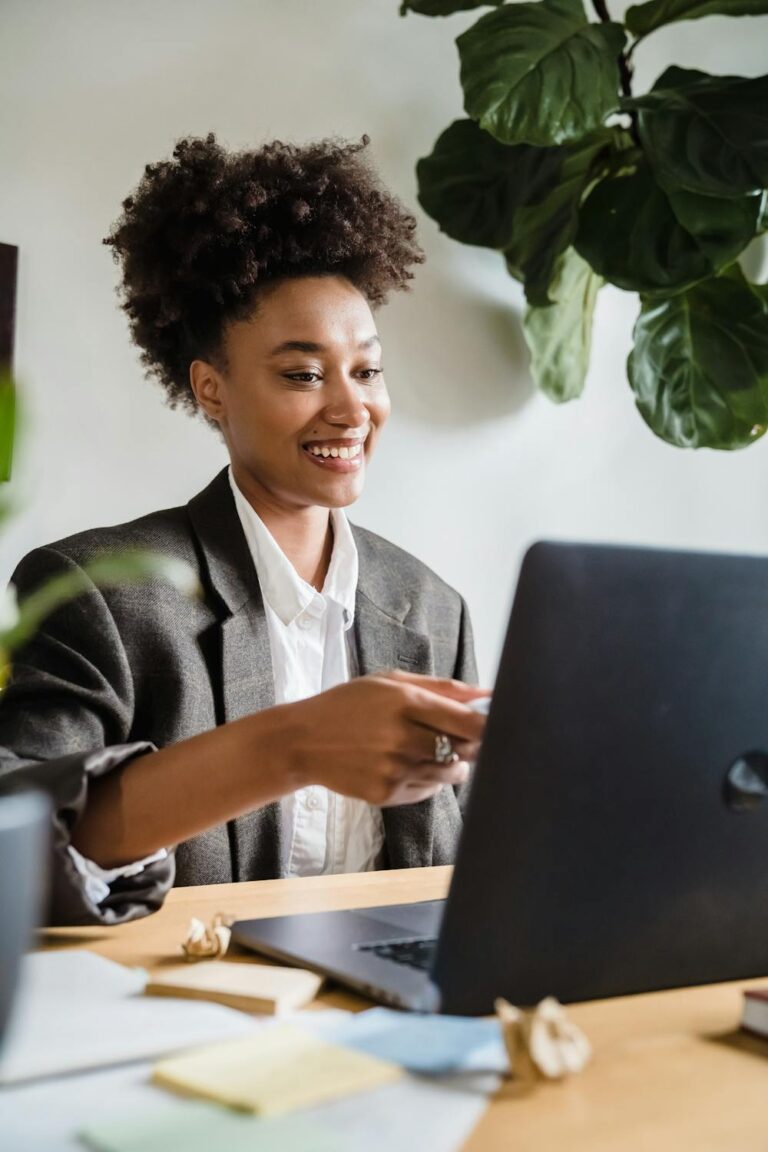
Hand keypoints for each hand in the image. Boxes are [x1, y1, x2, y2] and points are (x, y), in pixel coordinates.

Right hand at [283, 669, 489, 805]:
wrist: (303, 741)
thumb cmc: (349, 705)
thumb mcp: (390, 683)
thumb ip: (441, 688)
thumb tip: (487, 694)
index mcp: (406, 702)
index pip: (469, 722)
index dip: (489, 728)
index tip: (491, 726)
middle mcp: (402, 737)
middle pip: (465, 750)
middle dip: (471, 745)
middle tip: (458, 737)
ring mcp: (394, 769)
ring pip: (450, 774)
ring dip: (451, 764)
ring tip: (425, 749)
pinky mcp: (386, 794)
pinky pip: (428, 791)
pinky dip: (428, 779)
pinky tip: (406, 764)